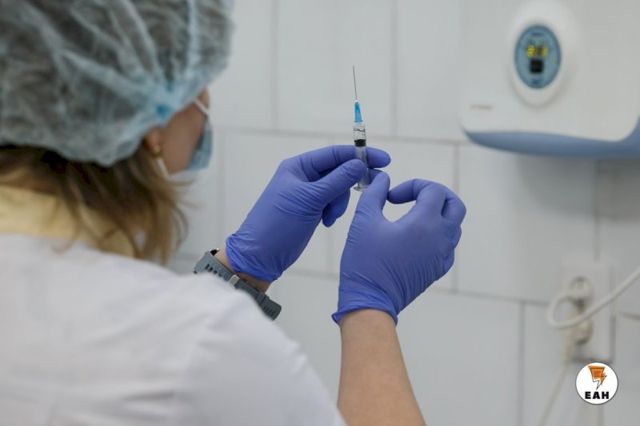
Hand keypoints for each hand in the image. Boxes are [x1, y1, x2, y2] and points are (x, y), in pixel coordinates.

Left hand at [226, 145, 390, 282]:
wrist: (260, 256)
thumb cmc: (278, 224)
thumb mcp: (310, 200)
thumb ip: (337, 181)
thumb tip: (360, 164)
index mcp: (298, 167)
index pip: (335, 154)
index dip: (360, 155)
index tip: (384, 160)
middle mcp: (303, 176)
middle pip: (339, 170)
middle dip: (350, 183)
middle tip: (372, 188)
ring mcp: (307, 194)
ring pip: (338, 189)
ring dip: (340, 202)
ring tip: (330, 217)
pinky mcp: (311, 210)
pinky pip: (332, 203)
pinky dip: (334, 210)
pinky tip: (327, 222)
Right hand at [333, 172, 465, 323]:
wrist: (370, 302)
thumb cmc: (365, 262)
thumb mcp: (364, 221)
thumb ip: (375, 194)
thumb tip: (383, 179)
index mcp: (424, 223)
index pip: (434, 190)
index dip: (413, 186)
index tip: (392, 197)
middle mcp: (440, 238)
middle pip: (455, 204)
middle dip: (436, 194)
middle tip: (414, 197)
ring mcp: (442, 256)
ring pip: (454, 225)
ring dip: (437, 213)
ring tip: (412, 216)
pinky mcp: (438, 269)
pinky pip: (448, 245)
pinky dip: (437, 234)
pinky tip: (416, 238)